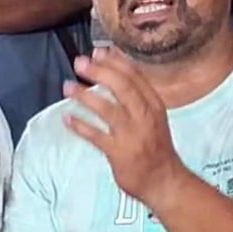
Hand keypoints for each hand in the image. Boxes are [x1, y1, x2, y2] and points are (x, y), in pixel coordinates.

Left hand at [63, 47, 186, 205]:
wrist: (164, 180)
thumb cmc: (155, 145)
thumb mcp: (153, 116)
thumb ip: (136, 96)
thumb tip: (114, 70)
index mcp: (154, 104)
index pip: (135, 76)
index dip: (115, 61)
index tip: (98, 51)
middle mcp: (145, 116)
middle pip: (122, 87)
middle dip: (99, 72)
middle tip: (80, 63)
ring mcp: (132, 135)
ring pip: (107, 109)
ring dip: (85, 96)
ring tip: (68, 87)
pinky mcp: (119, 153)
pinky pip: (96, 136)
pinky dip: (81, 126)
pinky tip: (68, 118)